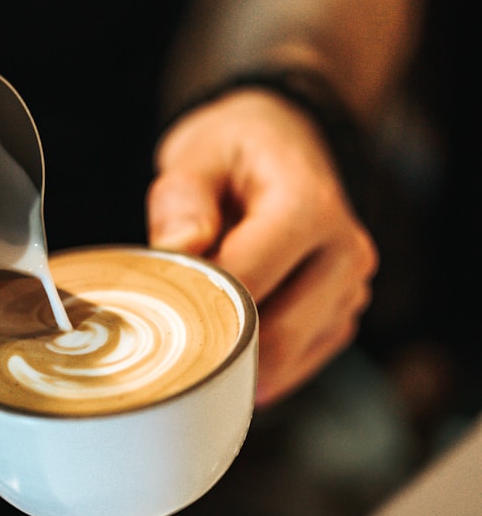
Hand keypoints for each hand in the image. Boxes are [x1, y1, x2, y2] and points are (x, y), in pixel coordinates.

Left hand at [147, 90, 377, 406]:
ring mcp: (350, 290)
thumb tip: (182, 249)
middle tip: (177, 322)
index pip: (249, 280)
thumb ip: (182, 199)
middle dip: (218, 339)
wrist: (281, 150)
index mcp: (308, 206)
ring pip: (286, 360)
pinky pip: (295, 366)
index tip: (165, 298)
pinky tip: (235, 330)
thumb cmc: (234, 154)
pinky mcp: (341, 319)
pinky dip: (257, 363)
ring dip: (237, 354)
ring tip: (207, 315)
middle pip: (275, 335)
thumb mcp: (198, 154)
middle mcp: (345, 252)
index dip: (198, 299)